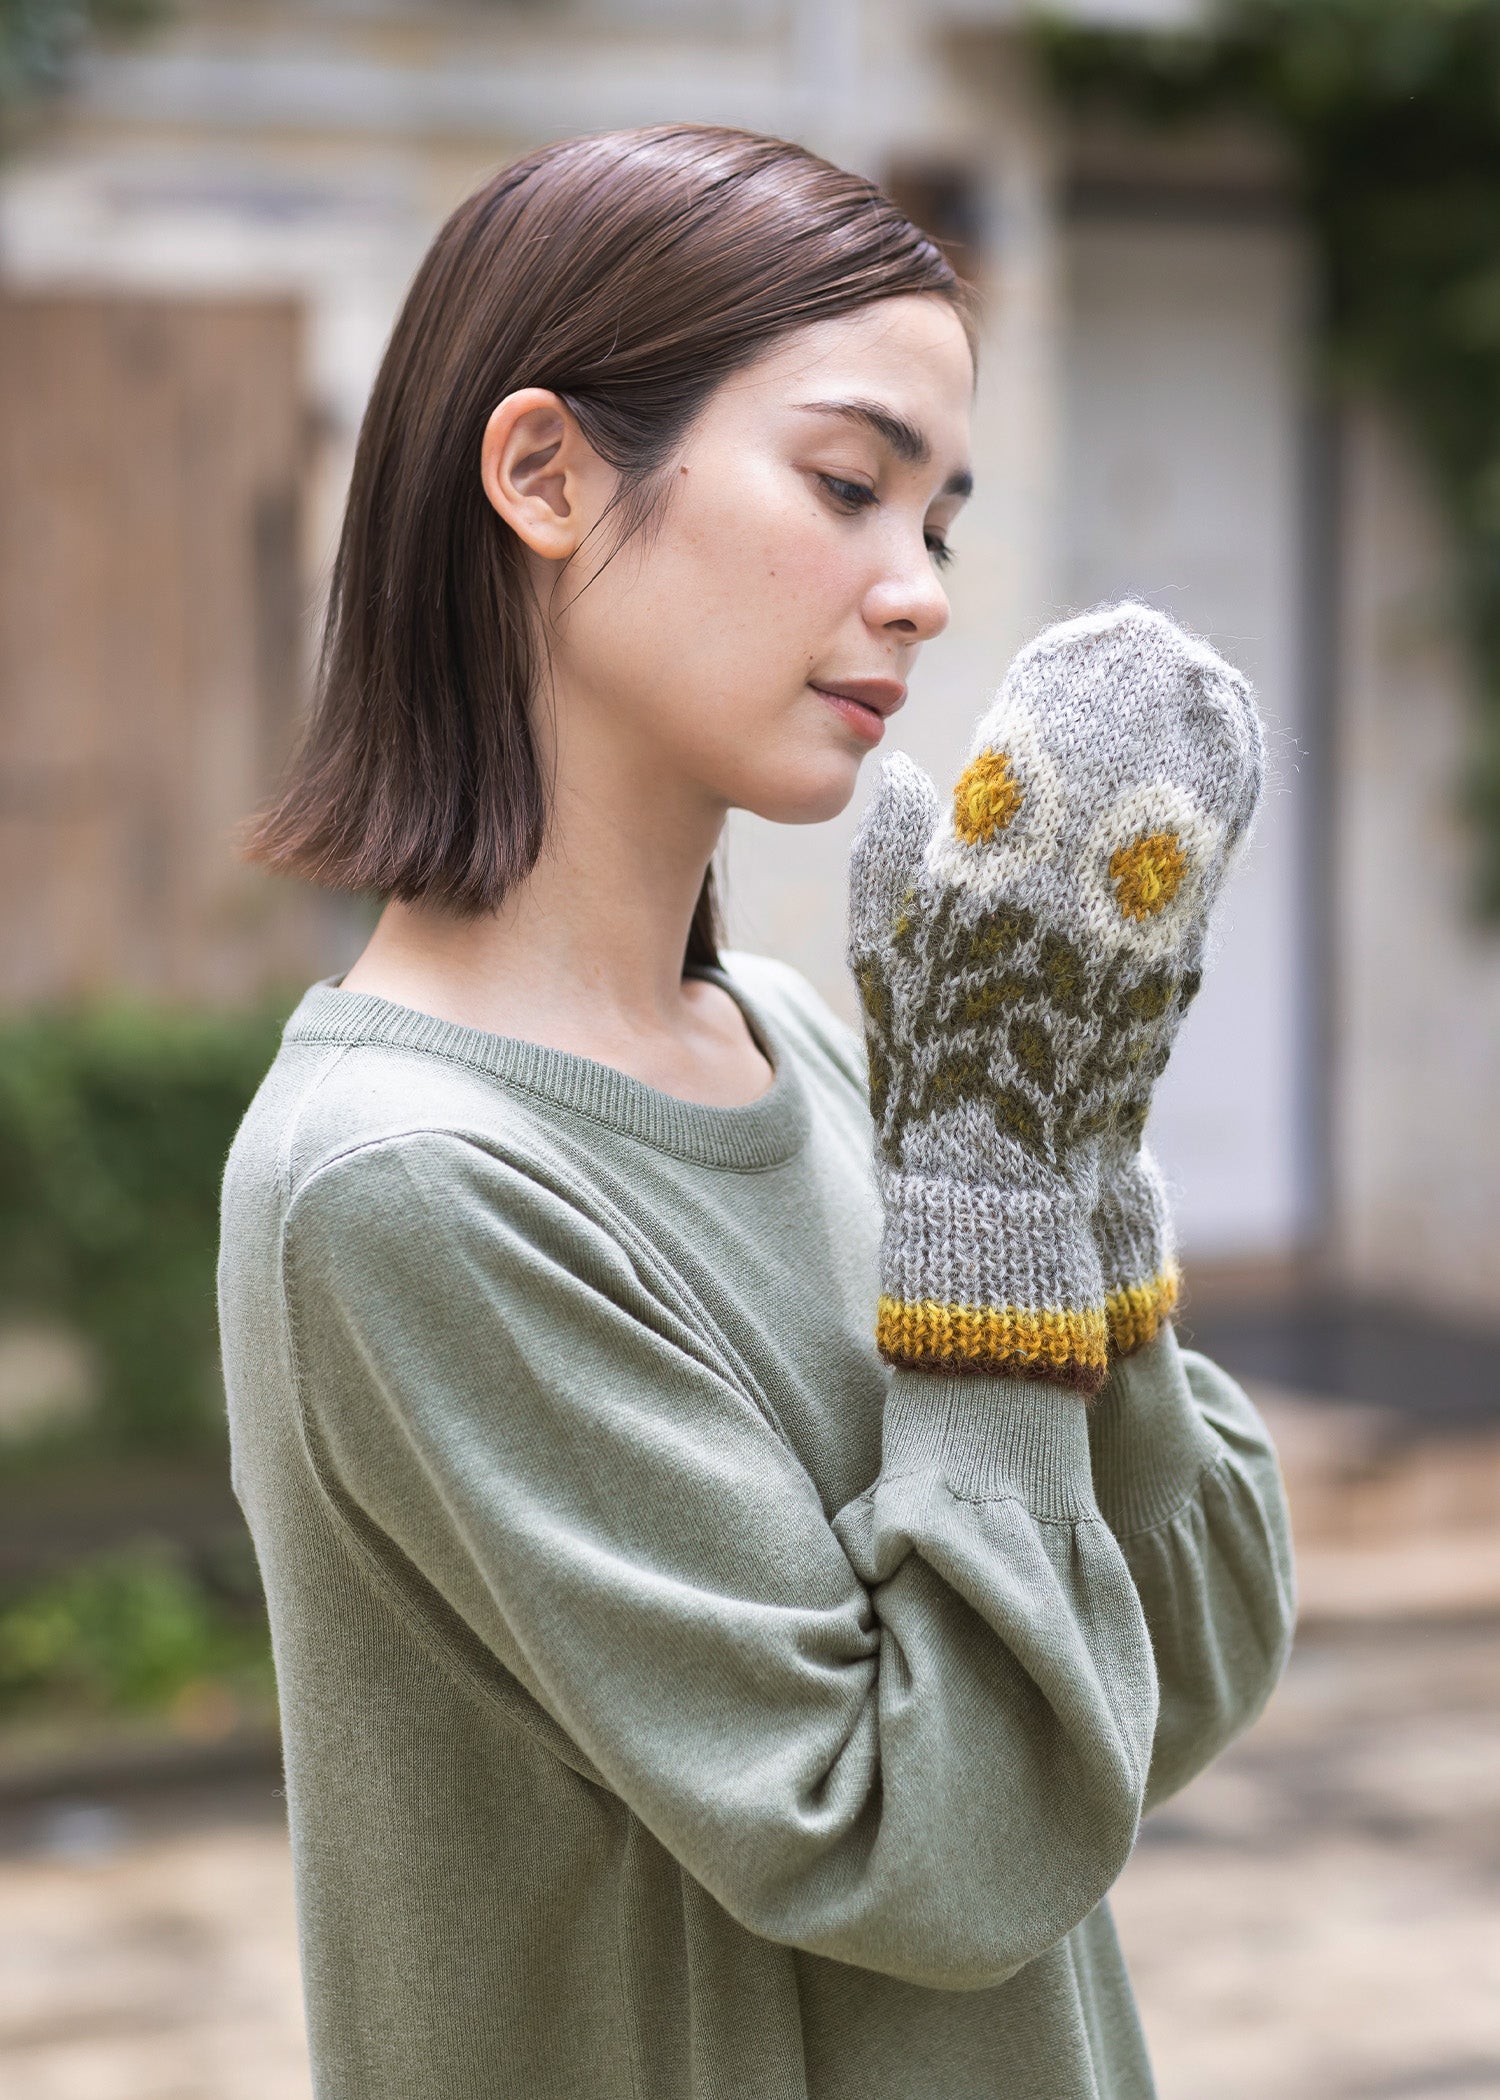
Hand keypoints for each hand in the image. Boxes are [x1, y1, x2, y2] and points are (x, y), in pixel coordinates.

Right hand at [847, 602, 1263, 1391]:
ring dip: (1186, 735)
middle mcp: (1044, 899)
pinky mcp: (1164, 972)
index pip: (1014, 760)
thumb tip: (909, 775)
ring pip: (1160, 808)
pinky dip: (1217, 806)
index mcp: (966, 886)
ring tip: (1200, 678)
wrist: (998, 1172)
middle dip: (1126, 695)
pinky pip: (1197, 869)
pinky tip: (1227, 762)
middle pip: (1099, 766)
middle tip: (1149, 640)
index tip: (1069, 648)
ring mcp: (1113, 933)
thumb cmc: (927, 1061)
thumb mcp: (882, 954)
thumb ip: (891, 856)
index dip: (1046, 695)